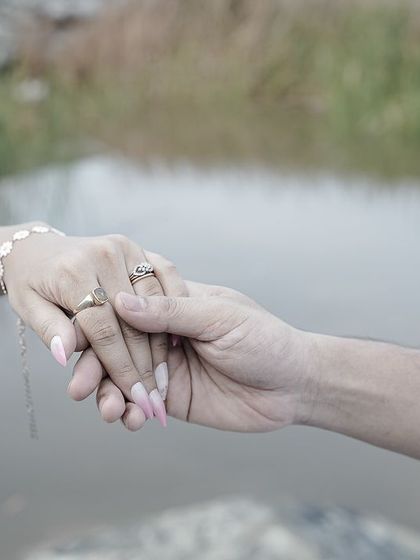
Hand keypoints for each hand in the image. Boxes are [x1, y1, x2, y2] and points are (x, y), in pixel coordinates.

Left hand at [3, 223, 185, 426]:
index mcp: (74, 271)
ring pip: (155, 302)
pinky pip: (166, 277)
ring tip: (164, 378)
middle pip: (134, 320)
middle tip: (154, 399)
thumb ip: (49, 329)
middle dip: (146, 365)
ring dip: (162, 343)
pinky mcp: (138, 249)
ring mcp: (125, 248)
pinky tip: (173, 336)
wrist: (38, 249)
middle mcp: (104, 255)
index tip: (134, 397)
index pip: (105, 329)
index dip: (122, 367)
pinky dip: (175, 305)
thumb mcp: (29, 307)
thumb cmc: (32, 282)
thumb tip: (64, 352)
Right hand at [95, 280, 310, 431]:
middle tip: (78, 387)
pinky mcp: (171, 397)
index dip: (98, 323)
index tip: (71, 340)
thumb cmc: (264, 339)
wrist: (294, 385)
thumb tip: (120, 300)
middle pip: (116, 345)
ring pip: (123, 377)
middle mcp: (164, 333)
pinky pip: (140, 404)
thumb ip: (172, 312)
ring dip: (108, 395)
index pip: (126, 307)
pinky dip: (129, 413)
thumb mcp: (220, 318)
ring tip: (108, 412)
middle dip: (95, 367)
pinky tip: (129, 421)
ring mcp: (165, 366)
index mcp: (174, 303)